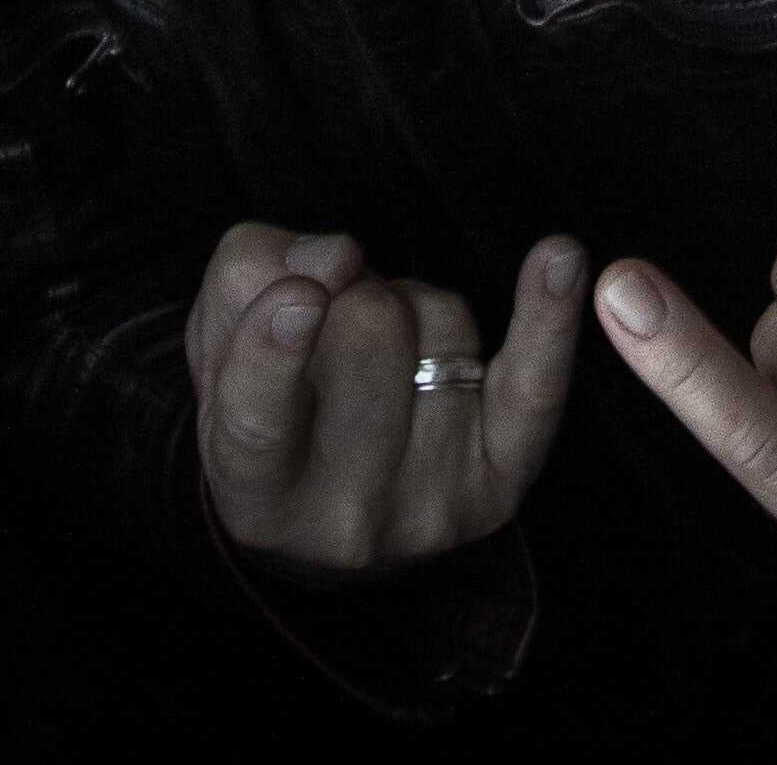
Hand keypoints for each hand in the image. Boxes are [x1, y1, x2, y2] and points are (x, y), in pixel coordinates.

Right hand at [189, 222, 584, 578]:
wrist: (332, 506)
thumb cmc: (267, 404)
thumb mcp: (217, 346)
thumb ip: (248, 281)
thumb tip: (338, 258)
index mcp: (256, 495)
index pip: (261, 423)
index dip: (278, 353)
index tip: (298, 296)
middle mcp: (348, 518)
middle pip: (364, 331)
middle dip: (349, 289)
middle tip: (333, 321)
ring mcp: (435, 505)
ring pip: (439, 320)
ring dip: (409, 302)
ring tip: (381, 352)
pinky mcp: (502, 480)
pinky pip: (534, 382)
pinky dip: (548, 316)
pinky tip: (560, 258)